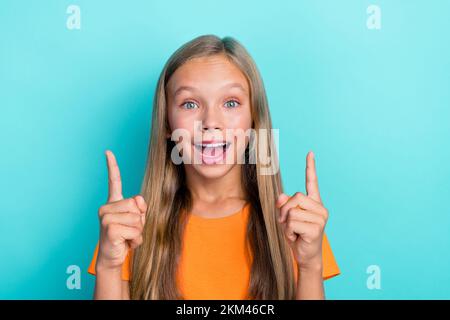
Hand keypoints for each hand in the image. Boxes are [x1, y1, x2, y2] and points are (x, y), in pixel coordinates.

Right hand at [96, 150, 147, 270]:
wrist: (113, 257)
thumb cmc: (125, 238)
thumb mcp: (137, 221)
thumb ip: (140, 209)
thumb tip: (138, 200)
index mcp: (113, 203)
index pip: (114, 181)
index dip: (112, 166)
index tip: (108, 151)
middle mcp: (106, 207)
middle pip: (136, 205)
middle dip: (140, 220)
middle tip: (130, 230)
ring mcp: (106, 217)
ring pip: (137, 218)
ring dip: (138, 231)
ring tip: (127, 237)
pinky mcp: (109, 228)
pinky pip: (134, 230)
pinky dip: (135, 239)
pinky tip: (126, 243)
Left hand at [276, 151, 328, 270]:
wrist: (306, 256)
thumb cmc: (297, 236)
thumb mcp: (286, 218)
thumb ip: (284, 205)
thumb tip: (280, 196)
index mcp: (314, 203)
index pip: (312, 182)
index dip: (310, 167)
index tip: (310, 153)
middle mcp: (320, 208)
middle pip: (295, 196)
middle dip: (285, 210)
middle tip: (287, 223)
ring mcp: (320, 218)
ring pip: (292, 210)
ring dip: (286, 223)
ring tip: (293, 232)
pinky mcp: (316, 228)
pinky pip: (293, 222)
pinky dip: (289, 231)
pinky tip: (296, 237)